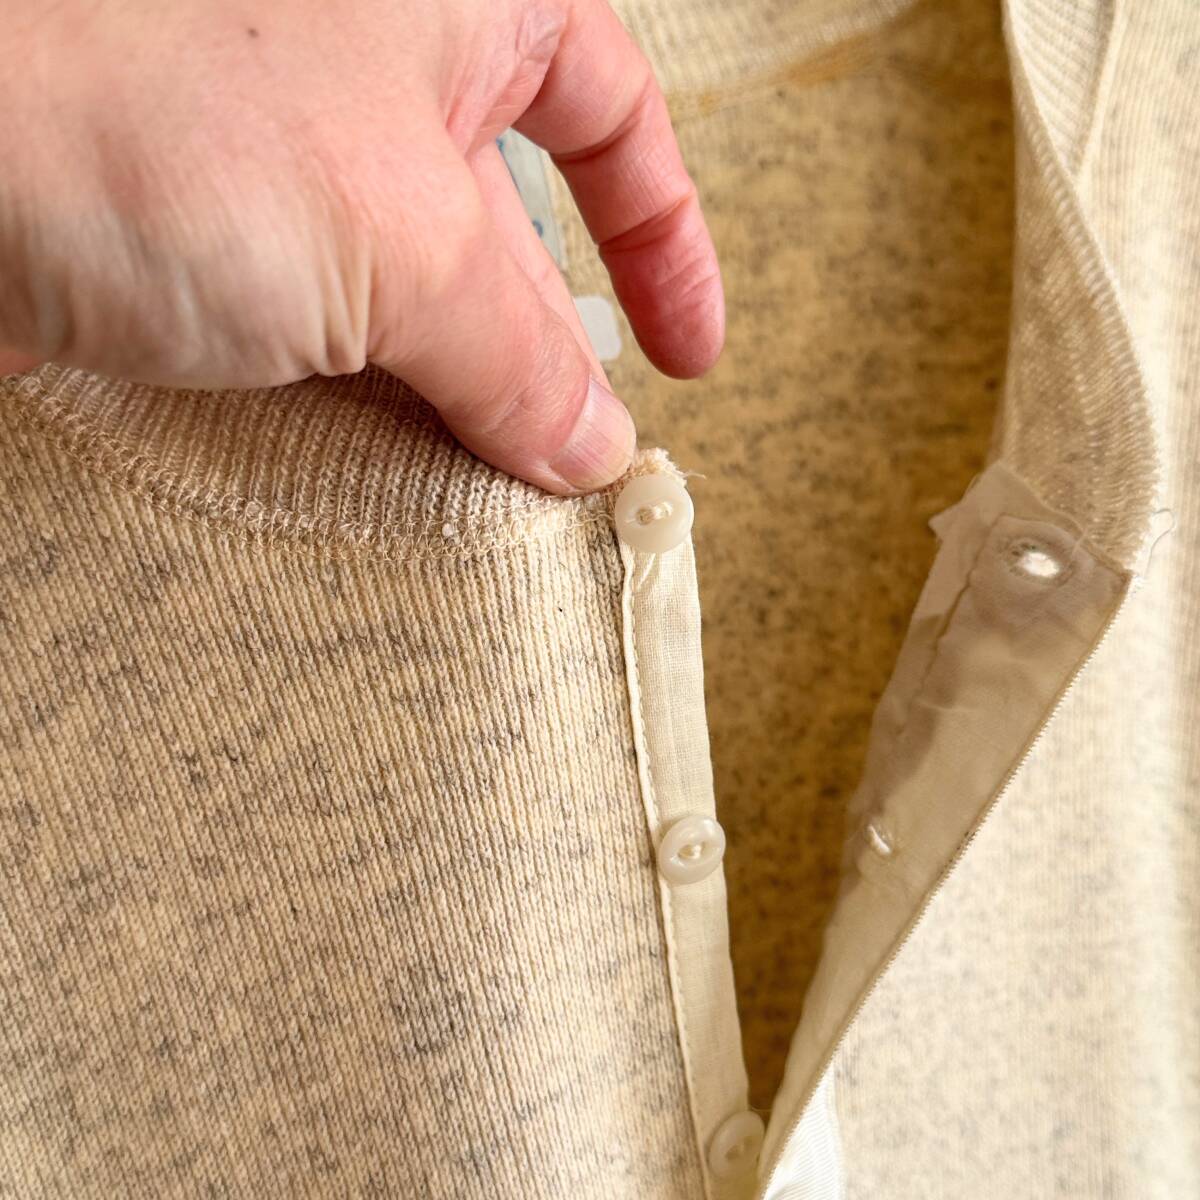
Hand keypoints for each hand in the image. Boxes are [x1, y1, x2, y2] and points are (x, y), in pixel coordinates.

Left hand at [0, 0, 722, 492]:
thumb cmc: (152, 114)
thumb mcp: (401, 245)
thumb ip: (518, 355)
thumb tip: (591, 444)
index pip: (610, 108)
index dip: (665, 240)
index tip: (686, 357)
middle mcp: (365, 58)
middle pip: (505, 225)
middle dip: (540, 352)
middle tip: (563, 462)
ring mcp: (275, 149)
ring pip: (406, 290)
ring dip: (446, 395)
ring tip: (472, 490)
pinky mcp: (200, 231)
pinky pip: (315, 326)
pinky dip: (354, 401)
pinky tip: (369, 467)